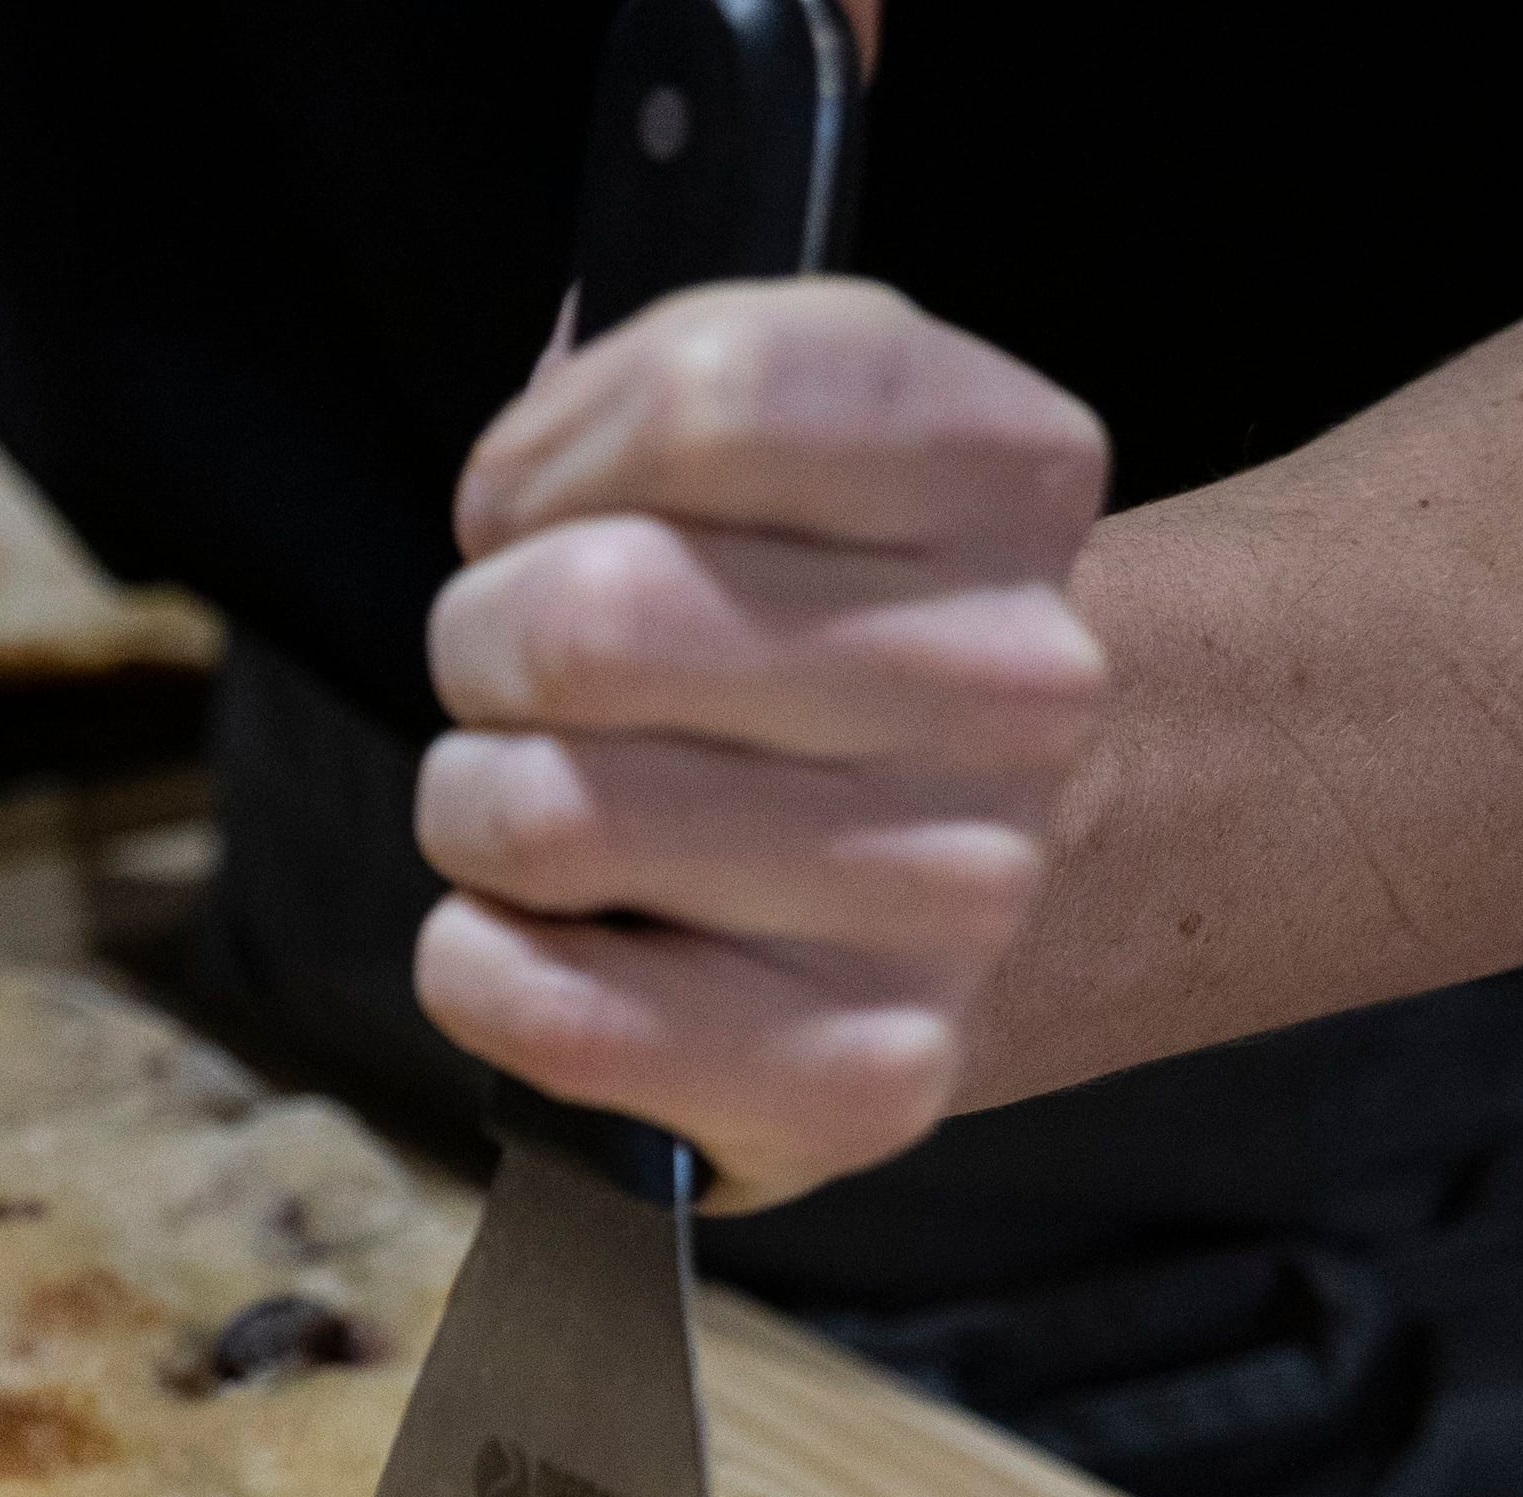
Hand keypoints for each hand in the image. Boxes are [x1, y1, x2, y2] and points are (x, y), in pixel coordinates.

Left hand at [412, 279, 1109, 1208]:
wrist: (1043, 875)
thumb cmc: (841, 641)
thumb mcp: (804, 445)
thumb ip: (656, 392)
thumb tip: (519, 473)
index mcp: (1012, 476)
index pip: (705, 397)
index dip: (550, 456)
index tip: (546, 511)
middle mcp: (1016, 686)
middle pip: (589, 620)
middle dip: (486, 641)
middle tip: (527, 680)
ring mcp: (955, 897)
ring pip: (541, 817)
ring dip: (478, 806)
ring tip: (556, 811)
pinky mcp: (867, 1078)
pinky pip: (546, 1011)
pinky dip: (479, 966)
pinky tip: (551, 936)